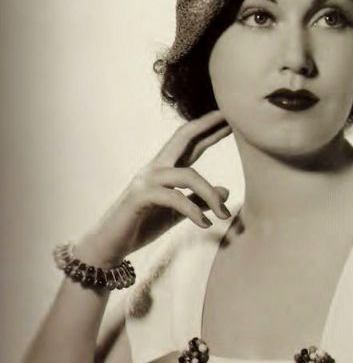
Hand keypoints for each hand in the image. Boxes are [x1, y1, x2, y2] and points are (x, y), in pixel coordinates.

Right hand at [76, 111, 233, 266]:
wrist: (109, 244)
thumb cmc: (142, 225)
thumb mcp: (177, 212)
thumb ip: (199, 200)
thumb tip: (226, 191)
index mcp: (165, 169)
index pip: (191, 141)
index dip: (210, 128)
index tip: (231, 118)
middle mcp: (156, 168)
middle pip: (184, 137)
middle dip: (208, 126)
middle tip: (232, 118)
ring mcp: (146, 180)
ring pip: (187, 175)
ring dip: (210, 194)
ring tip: (224, 215)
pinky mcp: (140, 197)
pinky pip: (174, 198)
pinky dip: (193, 211)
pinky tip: (204, 224)